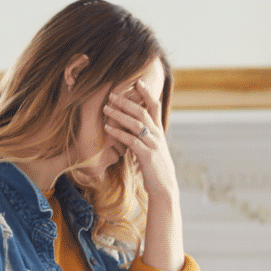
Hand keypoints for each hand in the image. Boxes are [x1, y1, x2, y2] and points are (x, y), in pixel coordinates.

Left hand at [104, 80, 177, 200]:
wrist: (165, 189)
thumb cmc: (155, 169)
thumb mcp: (151, 149)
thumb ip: (144, 137)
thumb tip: (132, 128)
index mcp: (158, 132)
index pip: (155, 107)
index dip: (147, 93)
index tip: (137, 82)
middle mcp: (157, 135)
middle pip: (143, 112)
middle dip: (127, 101)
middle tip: (112, 93)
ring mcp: (153, 145)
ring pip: (137, 124)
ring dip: (119, 114)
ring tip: (105, 108)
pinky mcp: (147, 156)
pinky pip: (131, 141)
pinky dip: (118, 133)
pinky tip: (107, 128)